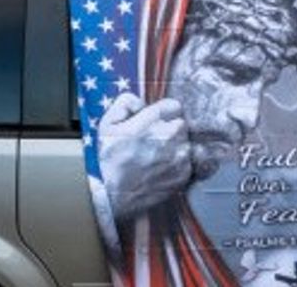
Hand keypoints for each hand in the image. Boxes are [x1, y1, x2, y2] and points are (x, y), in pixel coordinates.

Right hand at [97, 93, 190, 218]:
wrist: (111, 194)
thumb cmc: (108, 160)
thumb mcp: (107, 123)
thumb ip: (126, 103)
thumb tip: (141, 103)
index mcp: (155, 119)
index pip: (174, 106)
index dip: (163, 115)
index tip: (155, 124)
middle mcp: (172, 135)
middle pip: (181, 125)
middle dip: (169, 131)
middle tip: (153, 143)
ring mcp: (181, 156)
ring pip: (186, 144)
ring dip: (176, 148)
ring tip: (156, 159)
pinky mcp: (184, 174)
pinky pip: (189, 163)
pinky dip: (178, 166)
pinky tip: (161, 170)